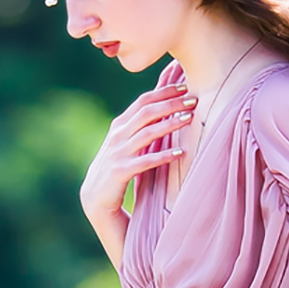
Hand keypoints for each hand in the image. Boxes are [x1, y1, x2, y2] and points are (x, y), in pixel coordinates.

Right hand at [79, 82, 195, 264]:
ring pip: (146, 133)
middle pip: (146, 112)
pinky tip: (180, 154)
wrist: (95, 200)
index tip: (185, 87)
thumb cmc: (118, 170)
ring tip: (189, 119)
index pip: (143, 101)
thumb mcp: (126, 145)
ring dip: (169, 124)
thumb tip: (164, 109)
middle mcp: (117, 136)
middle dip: (171, 103)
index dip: (164, 92)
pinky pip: (145, 162)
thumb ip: (140, 129)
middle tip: (193, 100)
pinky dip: (163, 157)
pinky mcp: (119, 172)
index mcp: (119, 126)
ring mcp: (117, 154)